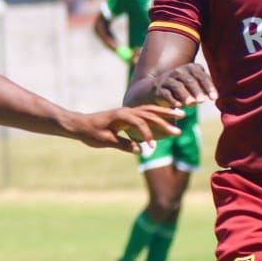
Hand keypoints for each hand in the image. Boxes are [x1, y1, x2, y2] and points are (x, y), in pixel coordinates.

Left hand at [69, 104, 183, 152]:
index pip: (140, 123)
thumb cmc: (90, 133)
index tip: (152, 149)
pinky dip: (158, 113)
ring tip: (181, 114)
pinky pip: (146, 112)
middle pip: (150, 114)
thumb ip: (123, 144)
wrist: (80, 124)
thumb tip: (140, 150)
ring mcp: (128, 111)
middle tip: (179, 131)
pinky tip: (168, 115)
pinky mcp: (128, 115)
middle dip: (165, 122)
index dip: (148, 135)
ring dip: (166, 113)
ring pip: (150, 110)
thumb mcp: (105, 141)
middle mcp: (127, 111)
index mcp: (121, 116)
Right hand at [151, 63, 216, 107]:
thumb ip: (205, 87)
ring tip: (191, 104)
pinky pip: (166, 93)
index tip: (214, 98)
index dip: (208, 86)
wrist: (160, 87)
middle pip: (189, 80)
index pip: (201, 76)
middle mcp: (179, 72)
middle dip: (196, 90)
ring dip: (185, 95)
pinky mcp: (159, 89)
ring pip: (177, 86)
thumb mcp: (196, 84)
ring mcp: (168, 79)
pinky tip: (178, 106)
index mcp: (191, 68)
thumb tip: (215, 97)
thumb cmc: (185, 87)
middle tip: (202, 101)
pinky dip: (172, 99)